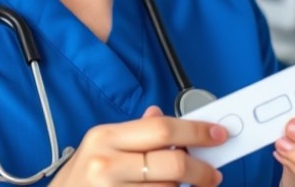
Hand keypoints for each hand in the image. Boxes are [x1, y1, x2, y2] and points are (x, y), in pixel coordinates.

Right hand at [49, 106, 225, 185]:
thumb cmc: (76, 182)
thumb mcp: (97, 149)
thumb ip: (132, 134)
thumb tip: (159, 114)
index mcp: (104, 137)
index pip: (162, 128)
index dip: (197, 131)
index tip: (218, 135)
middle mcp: (106, 164)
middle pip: (173, 162)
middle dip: (201, 169)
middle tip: (213, 174)